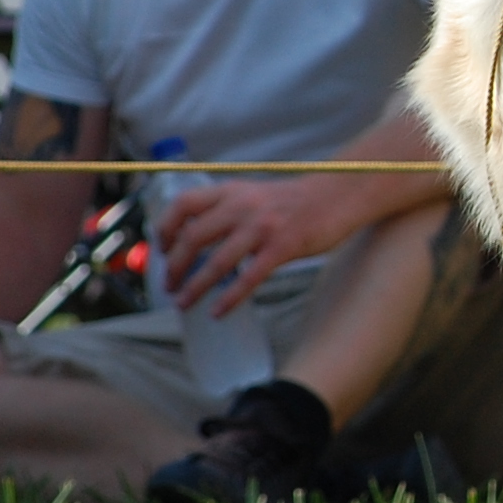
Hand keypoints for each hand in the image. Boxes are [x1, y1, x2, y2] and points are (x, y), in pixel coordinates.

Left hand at [157, 177, 362, 314]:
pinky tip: (219, 312)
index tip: (162, 248)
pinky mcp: (283, 246)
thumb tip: (199, 240)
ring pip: (217, 261)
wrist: (340, 193)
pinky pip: (249, 277)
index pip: (184, 204)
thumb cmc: (296, 201)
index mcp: (233, 191)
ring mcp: (263, 226)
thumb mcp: (256, 194)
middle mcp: (243, 205)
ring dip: (195, 287)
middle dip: (174, 267)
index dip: (166, 227)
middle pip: (194, 238)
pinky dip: (230, 298)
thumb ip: (230, 210)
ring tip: (184, 304)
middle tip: (169, 286)